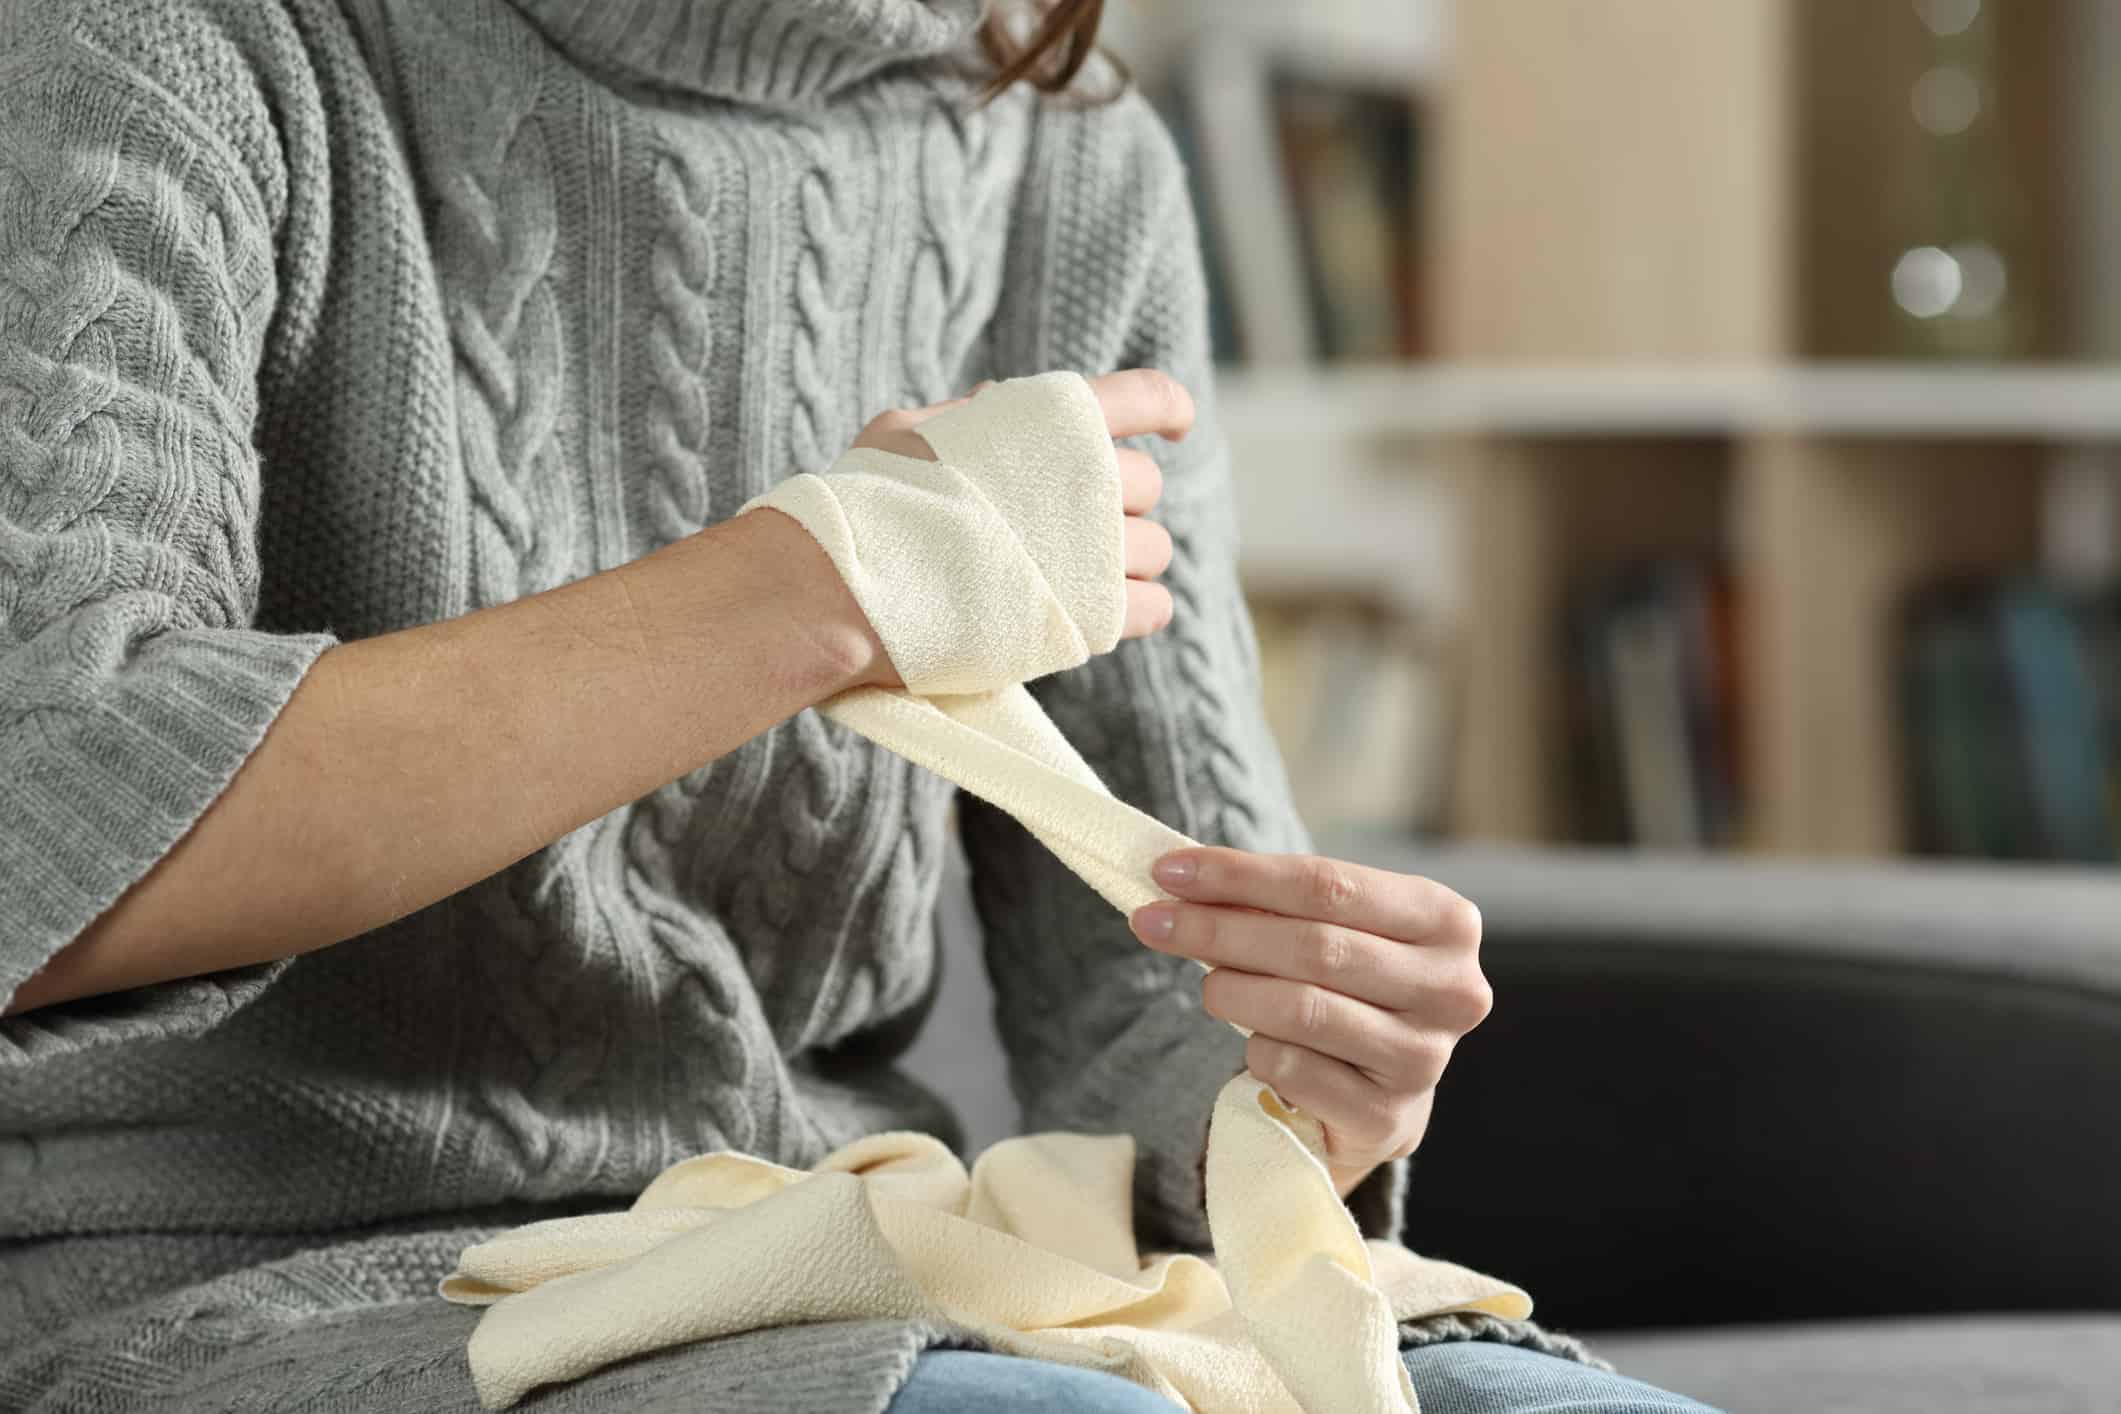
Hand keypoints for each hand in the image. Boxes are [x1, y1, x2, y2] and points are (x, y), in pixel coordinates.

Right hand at [853, 368, 1187, 667]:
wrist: (853, 588)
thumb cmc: (867, 506)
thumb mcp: (906, 432)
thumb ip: (964, 418)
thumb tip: (996, 402)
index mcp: (1051, 419)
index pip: (1145, 394)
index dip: (1168, 407)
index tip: (1173, 427)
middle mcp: (1089, 476)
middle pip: (1146, 481)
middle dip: (1118, 501)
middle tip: (1071, 527)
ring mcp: (1100, 548)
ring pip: (1156, 549)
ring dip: (1126, 562)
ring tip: (1074, 579)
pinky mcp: (1100, 614)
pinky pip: (1156, 607)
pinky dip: (1137, 611)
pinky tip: (1102, 615)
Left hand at [1129, 849, 1492, 1193]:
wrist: (1379, 1088)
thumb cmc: (1350, 987)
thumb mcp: (1331, 929)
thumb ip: (1275, 902)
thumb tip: (1180, 875)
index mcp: (1445, 920)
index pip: (1329, 885)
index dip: (1242, 875)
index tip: (1170, 870)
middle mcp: (1450, 988)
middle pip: (1315, 946)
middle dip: (1219, 929)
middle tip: (1154, 921)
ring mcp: (1424, 1058)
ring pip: (1303, 1009)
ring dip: (1231, 990)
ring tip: (1206, 985)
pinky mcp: (1387, 1116)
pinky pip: (1295, 1068)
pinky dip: (1256, 1048)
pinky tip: (1252, 1043)